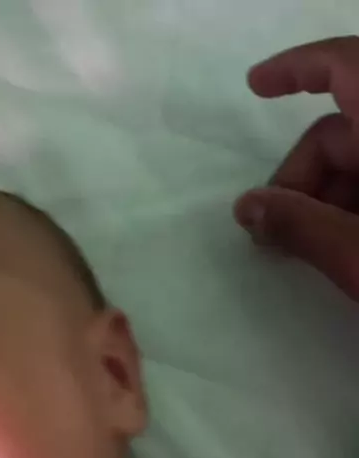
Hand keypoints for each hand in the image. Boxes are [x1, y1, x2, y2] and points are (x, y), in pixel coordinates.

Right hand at [234, 36, 358, 299]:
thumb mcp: (358, 254)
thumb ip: (301, 227)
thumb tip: (247, 209)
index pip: (346, 65)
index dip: (300, 68)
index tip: (255, 86)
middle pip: (341, 133)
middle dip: (299, 179)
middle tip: (270, 235)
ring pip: (356, 166)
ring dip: (322, 202)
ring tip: (306, 252)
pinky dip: (350, 210)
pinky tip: (339, 249)